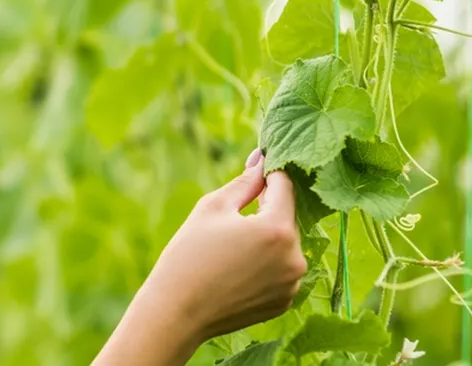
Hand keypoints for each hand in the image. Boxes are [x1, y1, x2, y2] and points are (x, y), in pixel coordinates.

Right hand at [93, 148, 306, 364]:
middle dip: (265, 210)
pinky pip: (281, 271)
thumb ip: (245, 183)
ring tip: (230, 247)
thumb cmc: (189, 254)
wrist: (177, 311)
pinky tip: (236, 268)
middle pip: (286, 218)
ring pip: (284, 245)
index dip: (269, 174)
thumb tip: (263, 160)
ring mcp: (292, 284)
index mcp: (278, 229)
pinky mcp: (284, 302)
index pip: (285, 187)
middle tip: (230, 217)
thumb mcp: (212, 208)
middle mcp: (294, 258)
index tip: (255, 169)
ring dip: (266, 238)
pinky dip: (265, 264)